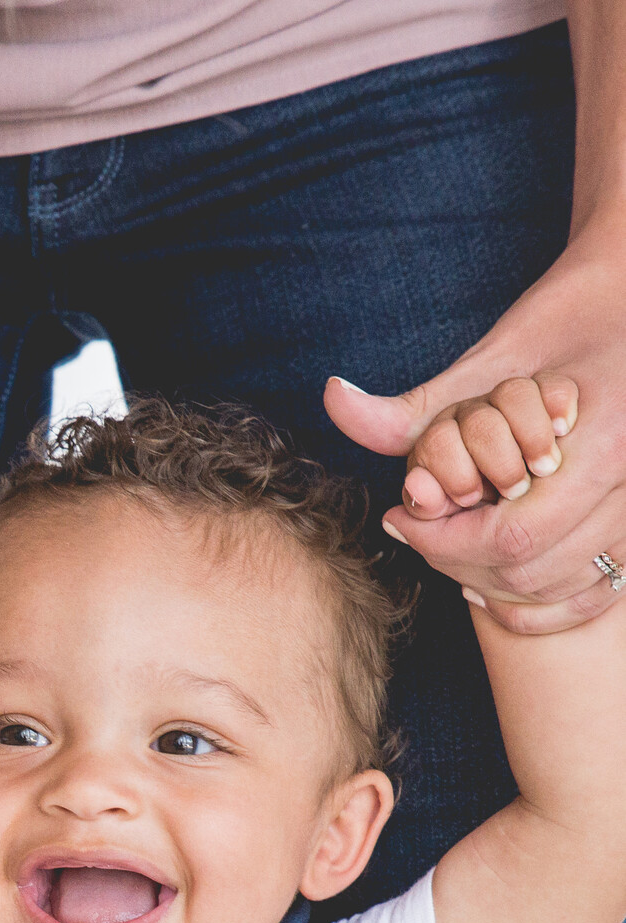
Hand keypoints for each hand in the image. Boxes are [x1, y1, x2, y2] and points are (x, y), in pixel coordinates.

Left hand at [324, 214, 625, 632]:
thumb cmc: (565, 316)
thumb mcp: (489, 359)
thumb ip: (415, 405)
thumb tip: (332, 397)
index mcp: (604, 444)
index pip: (515, 537)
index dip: (444, 542)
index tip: (399, 521)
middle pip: (534, 571)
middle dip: (460, 563)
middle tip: (418, 537)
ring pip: (564, 588)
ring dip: (495, 587)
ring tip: (449, 552)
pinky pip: (596, 589)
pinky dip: (542, 600)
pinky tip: (496, 579)